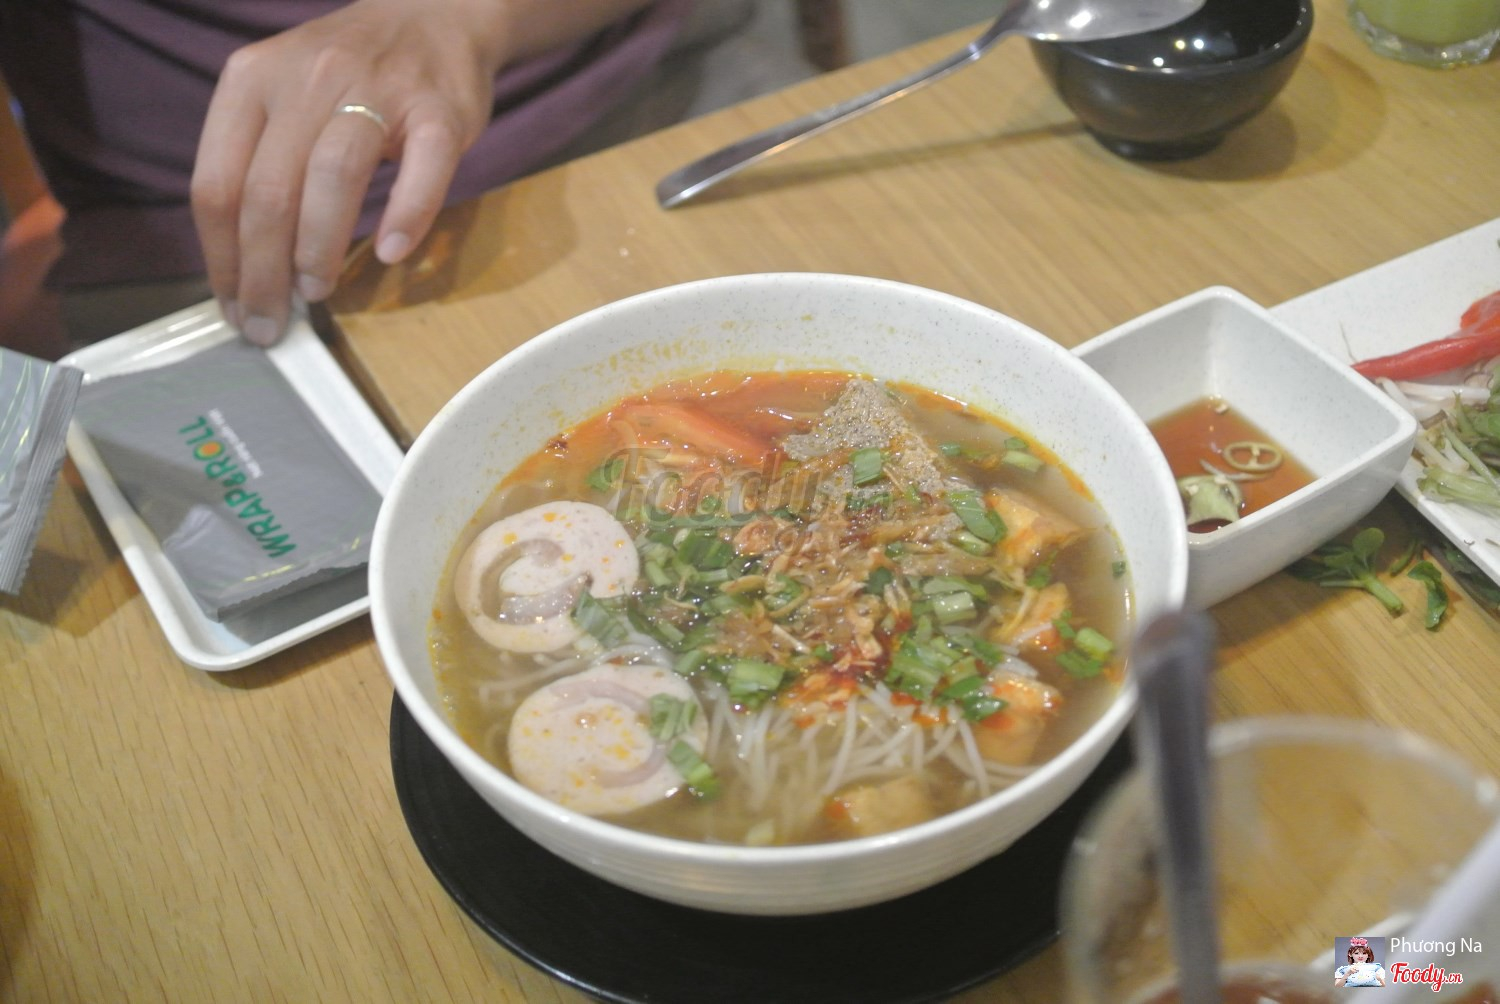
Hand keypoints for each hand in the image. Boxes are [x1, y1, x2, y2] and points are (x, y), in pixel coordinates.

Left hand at [190, 0, 506, 344]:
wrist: (435, 13)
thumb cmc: (352, 74)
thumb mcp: (283, 96)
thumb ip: (261, 164)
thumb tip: (246, 267)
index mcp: (252, 80)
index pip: (217, 182)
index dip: (221, 258)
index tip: (234, 307)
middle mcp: (306, 79)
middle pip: (268, 191)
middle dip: (263, 272)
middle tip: (271, 322)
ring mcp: (376, 90)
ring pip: (332, 179)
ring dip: (318, 249)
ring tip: (317, 292)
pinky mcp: (439, 110)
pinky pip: (422, 171)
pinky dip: (405, 217)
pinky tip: (391, 253)